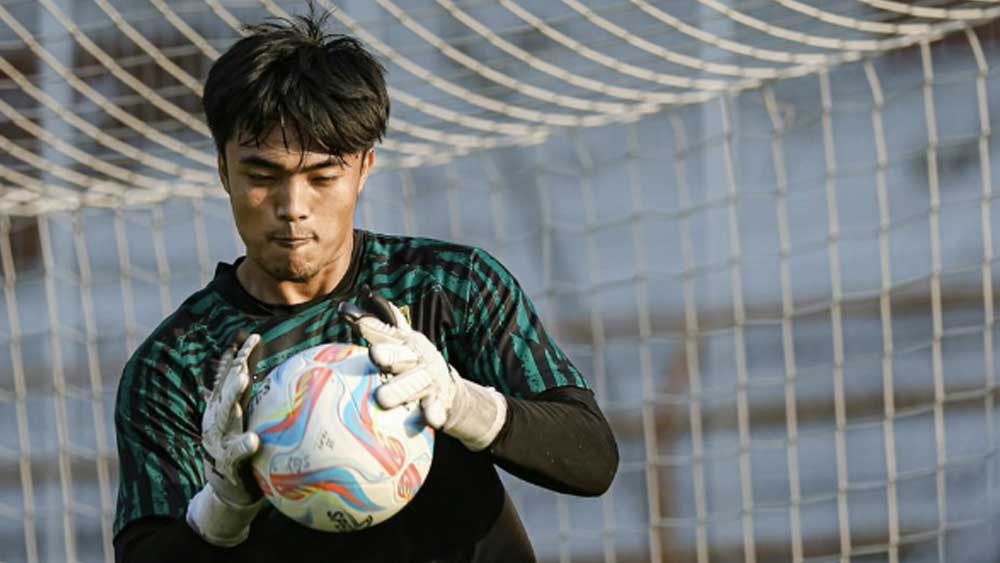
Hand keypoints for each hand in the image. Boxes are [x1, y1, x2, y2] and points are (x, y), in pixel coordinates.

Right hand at [186, 333, 263, 546]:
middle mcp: (218, 418)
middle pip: (226, 388)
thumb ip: (263, 398)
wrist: (227, 489)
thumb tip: (293, 373)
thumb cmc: (245, 449)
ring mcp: (219, 438)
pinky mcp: (225, 461)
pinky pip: (235, 452)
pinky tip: (254, 440)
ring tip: (244, 377)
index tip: (253, 336)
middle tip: (245, 354)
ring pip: (225, 413)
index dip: (241, 355)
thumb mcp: (251, 420)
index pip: (232, 375)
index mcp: (225, 406)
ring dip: (233, 394)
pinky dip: (243, 444)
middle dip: (234, 368)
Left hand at [345, 296, 506, 450]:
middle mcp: (418, 358)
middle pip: (401, 356)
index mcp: (406, 342)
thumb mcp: (398, 343)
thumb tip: (343, 308)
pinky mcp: (441, 401)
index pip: (386, 333)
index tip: (356, 320)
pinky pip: (437, 408)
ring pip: (416, 383)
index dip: (372, 327)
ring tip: (384, 398)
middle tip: (375, 355)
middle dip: (390, 355)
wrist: (447, 389)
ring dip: (402, 389)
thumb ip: (375, 328)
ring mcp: (430, 380)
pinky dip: (434, 412)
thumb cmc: (411, 364)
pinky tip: (432, 418)